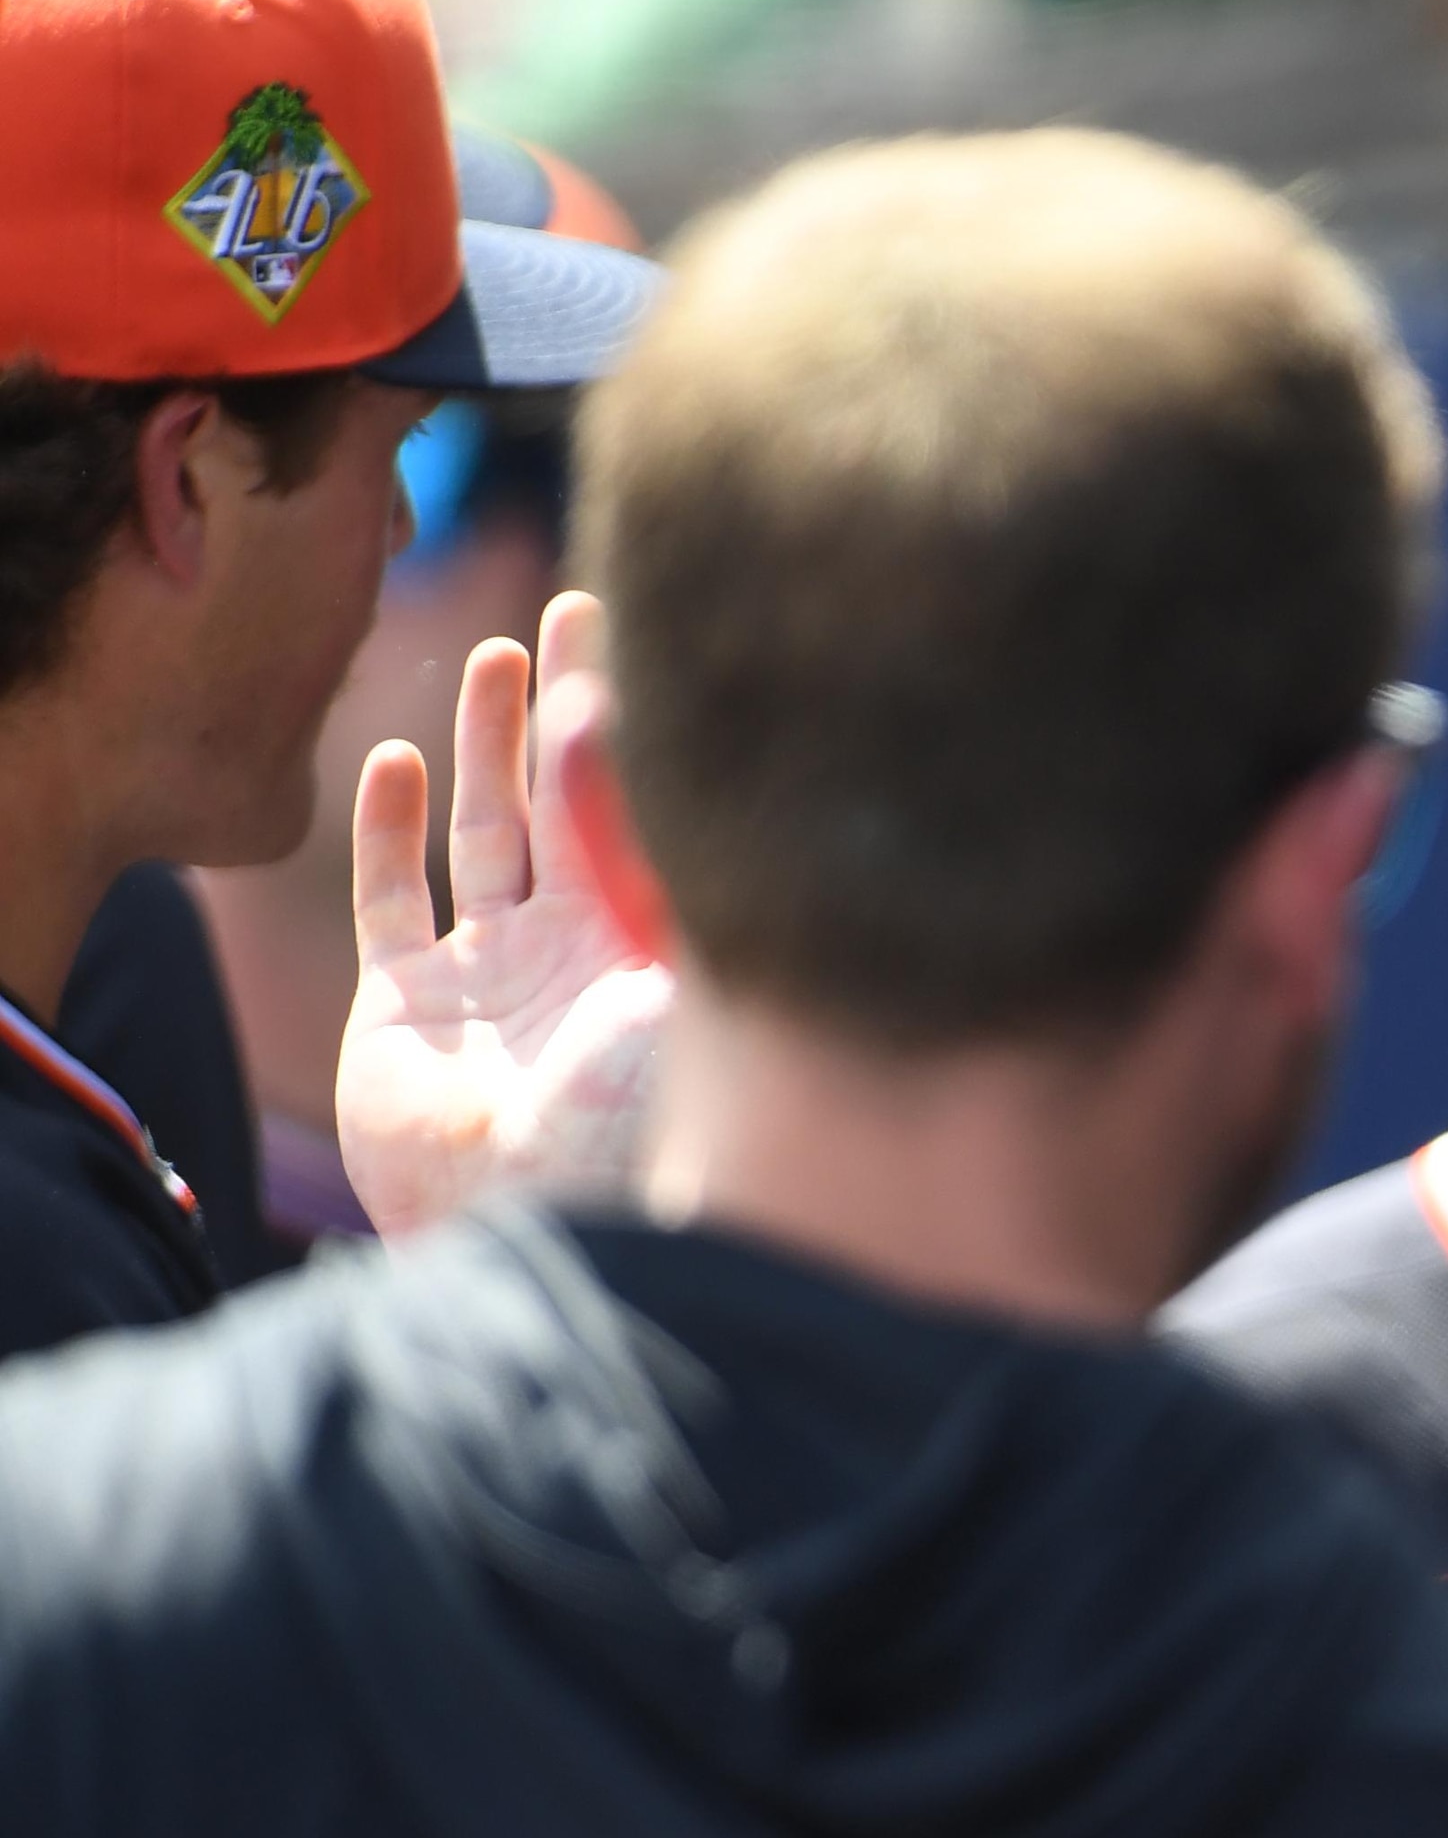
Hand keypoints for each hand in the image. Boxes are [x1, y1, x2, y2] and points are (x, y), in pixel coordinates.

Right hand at [335, 591, 671, 1234]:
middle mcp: (569, 956)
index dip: (631, 725)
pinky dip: (387, 832)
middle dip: (564, 714)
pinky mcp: (406, 1007)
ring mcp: (487, 978)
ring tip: (494, 658)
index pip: (635, 810)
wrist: (523, 1227)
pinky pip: (392, 900)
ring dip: (486, 750)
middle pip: (564, 807)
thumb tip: (653, 745)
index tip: (643, 633)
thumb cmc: (618, 1129)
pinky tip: (392, 761)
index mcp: (643, 950)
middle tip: (569, 610)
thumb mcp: (670, 992)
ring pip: (484, 836)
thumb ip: (654, 876)